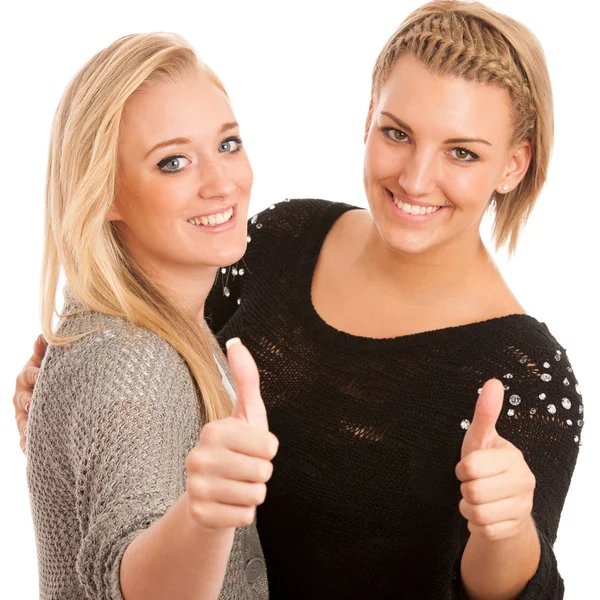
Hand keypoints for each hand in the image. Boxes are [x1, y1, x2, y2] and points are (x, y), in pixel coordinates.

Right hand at [13, 335, 45, 452]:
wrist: (56, 390)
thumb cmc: (52, 373)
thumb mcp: (48, 361)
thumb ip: (45, 351)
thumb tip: (42, 336)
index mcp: (27, 377)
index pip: (29, 374)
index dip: (34, 374)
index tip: (40, 375)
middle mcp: (22, 396)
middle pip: (23, 399)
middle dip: (28, 402)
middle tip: (34, 405)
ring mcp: (23, 415)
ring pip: (23, 421)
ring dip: (26, 426)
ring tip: (31, 432)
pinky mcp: (27, 431)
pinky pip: (24, 440)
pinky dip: (26, 444)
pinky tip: (29, 450)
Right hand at [185, 338, 277, 529]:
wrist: (211, 494)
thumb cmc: (237, 449)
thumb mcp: (246, 415)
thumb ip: (245, 379)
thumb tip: (235, 340)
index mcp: (213, 430)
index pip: (269, 445)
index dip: (268, 450)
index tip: (251, 448)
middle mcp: (198, 457)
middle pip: (263, 471)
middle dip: (262, 474)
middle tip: (245, 470)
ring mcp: (195, 488)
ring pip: (256, 495)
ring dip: (253, 494)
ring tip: (237, 486)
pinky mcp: (199, 515)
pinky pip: (245, 517)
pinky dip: (244, 513)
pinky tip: (229, 504)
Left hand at [456, 379, 535, 540]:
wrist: (502, 502)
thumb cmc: (485, 464)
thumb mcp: (480, 439)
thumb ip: (485, 413)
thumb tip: (493, 381)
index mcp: (513, 457)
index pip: (469, 467)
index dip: (461, 468)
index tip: (467, 466)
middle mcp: (524, 481)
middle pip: (472, 492)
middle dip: (464, 490)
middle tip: (471, 484)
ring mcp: (523, 506)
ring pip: (476, 514)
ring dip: (467, 508)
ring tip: (475, 499)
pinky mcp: (516, 528)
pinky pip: (483, 531)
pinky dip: (474, 524)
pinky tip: (483, 514)